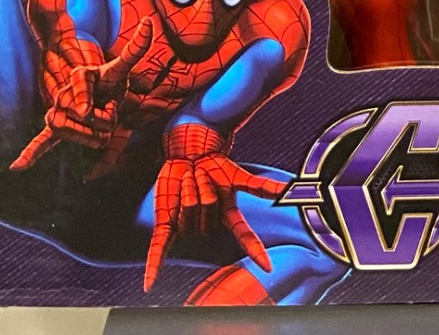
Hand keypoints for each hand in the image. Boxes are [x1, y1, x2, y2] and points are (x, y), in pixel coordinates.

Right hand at [12, 20, 153, 167]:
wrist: (103, 95)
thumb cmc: (112, 82)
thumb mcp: (123, 66)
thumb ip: (135, 48)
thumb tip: (147, 21)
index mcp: (80, 76)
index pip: (79, 94)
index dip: (87, 103)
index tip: (86, 110)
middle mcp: (64, 93)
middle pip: (79, 117)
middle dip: (103, 120)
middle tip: (109, 114)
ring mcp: (57, 110)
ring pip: (65, 131)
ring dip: (88, 137)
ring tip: (100, 131)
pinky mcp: (55, 128)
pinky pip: (41, 141)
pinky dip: (30, 153)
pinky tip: (17, 166)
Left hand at [144, 122, 282, 290]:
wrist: (189, 154)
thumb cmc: (215, 164)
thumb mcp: (237, 175)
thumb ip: (260, 186)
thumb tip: (288, 189)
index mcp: (227, 215)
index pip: (244, 235)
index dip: (256, 251)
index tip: (269, 268)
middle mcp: (208, 225)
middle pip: (209, 207)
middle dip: (205, 184)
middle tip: (204, 173)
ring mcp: (185, 227)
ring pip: (189, 210)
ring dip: (189, 187)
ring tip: (190, 178)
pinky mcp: (165, 225)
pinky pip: (159, 248)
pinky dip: (154, 267)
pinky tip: (149, 285)